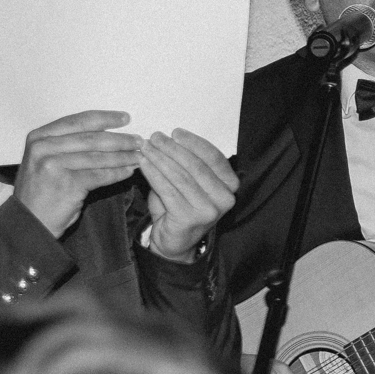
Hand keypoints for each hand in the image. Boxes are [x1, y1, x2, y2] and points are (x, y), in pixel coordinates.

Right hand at [14, 110, 142, 236]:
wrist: (30, 221)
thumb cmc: (43, 189)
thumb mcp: (47, 159)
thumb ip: (68, 144)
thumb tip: (108, 132)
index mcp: (39, 137)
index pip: (77, 121)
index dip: (105, 118)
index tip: (125, 118)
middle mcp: (43, 147)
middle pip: (90, 139)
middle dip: (119, 139)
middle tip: (139, 140)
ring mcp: (53, 165)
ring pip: (97, 157)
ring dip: (122, 157)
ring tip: (139, 157)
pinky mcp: (66, 184)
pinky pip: (99, 176)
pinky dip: (117, 173)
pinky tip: (129, 172)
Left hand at [139, 128, 237, 261]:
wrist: (175, 241)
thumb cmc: (182, 206)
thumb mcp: (190, 182)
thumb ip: (187, 163)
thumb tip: (168, 139)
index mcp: (230, 185)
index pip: (214, 158)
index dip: (194, 143)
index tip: (175, 132)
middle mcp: (225, 198)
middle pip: (196, 166)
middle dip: (173, 149)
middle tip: (155, 138)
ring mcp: (209, 210)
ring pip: (180, 177)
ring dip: (160, 159)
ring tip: (146, 148)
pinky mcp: (190, 218)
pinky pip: (168, 190)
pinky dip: (153, 174)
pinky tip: (143, 164)